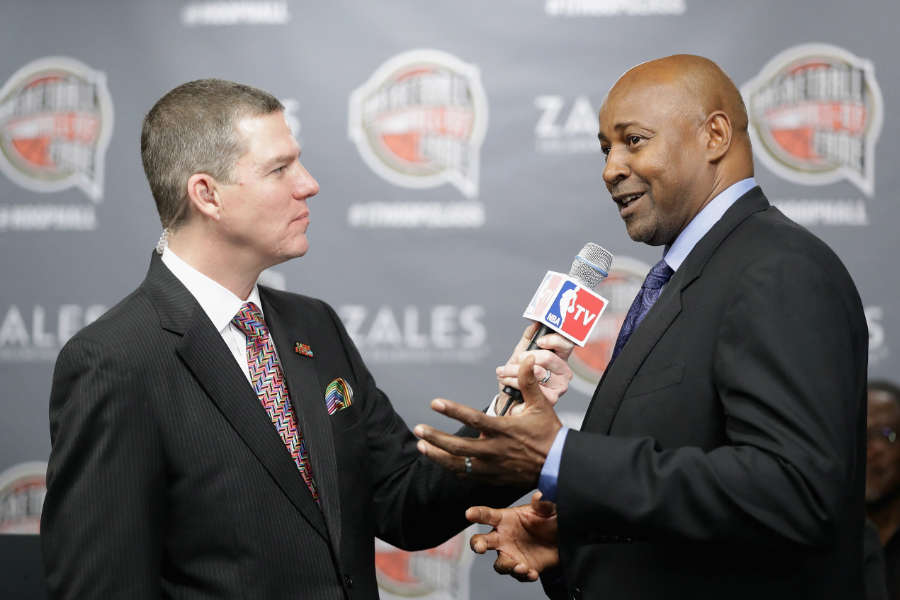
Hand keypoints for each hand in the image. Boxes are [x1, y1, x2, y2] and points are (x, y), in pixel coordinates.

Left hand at [414, 355, 561, 486]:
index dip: (453, 410)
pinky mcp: (493, 478)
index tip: (434, 403)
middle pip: (458, 447)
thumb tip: (528, 359)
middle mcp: (495, 450)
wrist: (559, 466)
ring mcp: (493, 467)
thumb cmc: (549, 434)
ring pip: (458, 464)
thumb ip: (529, 382)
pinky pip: (468, 475)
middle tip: (418, 429)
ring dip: (437, 455)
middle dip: (435, 438)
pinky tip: (441, 461)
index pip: (474, 419)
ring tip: (421, 446)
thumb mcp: (541, 405)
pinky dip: (452, 468)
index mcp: (504, 430)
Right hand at [467, 491, 558, 580]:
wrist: (563, 541)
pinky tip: (532, 573)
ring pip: (500, 564)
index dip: (477, 514)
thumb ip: (543, 504)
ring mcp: (512, 554)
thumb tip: (539, 496)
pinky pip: (518, 575)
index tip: (469, 513)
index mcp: (506, 519)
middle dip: (477, 545)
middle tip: (480, 547)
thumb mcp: (549, 510)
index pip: (487, 515)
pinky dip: (524, 575)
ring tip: (520, 566)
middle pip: (482, 542)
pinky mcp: (524, 568)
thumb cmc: (551, 520)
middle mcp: (504, 538)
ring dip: (507, 566)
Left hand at [497, 324, 574, 408]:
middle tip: (516, 359)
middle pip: (548, 357)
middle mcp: (563, 371)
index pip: (566, 343)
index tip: (539, 341)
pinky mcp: (552, 398)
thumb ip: (529, 337)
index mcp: (560, 357)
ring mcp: (559, 386)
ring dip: (514, 369)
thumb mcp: (521, 352)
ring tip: (504, 371)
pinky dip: (513, 381)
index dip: (553, 340)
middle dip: (525, 356)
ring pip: (536, 371)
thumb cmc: (520, 376)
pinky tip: (507, 381)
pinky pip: (530, 385)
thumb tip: (535, 324)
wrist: (510, 399)